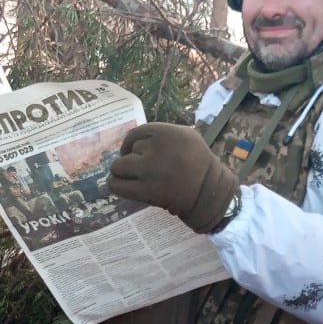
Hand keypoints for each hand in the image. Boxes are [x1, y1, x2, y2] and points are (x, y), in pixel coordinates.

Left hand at [108, 123, 238, 233]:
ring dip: (121, 172)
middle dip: (132, 159)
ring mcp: (148, 170)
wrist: (207, 190)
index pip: (135, 134)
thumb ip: (161, 134)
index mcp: (165, 133)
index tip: (131, 152)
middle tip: (140, 168)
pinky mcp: (145, 190)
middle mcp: (155, 148)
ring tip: (129, 177)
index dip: (130, 144)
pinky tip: (121, 185)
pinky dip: (116, 185)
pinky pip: (117, 185)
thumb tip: (134, 141)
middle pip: (128, 151)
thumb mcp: (185, 136)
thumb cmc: (197, 162)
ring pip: (118, 166)